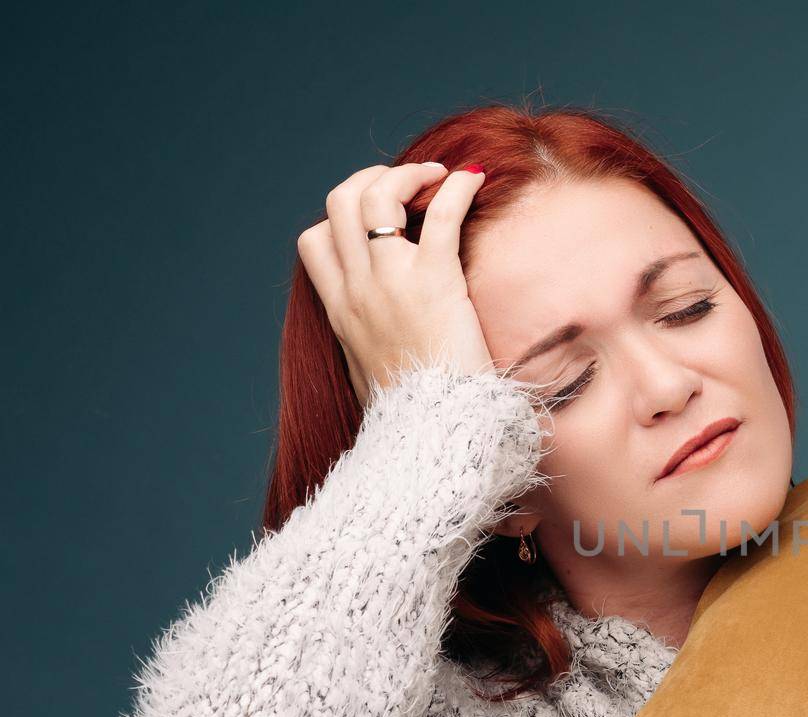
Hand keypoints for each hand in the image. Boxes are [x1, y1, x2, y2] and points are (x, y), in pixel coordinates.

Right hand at [296, 161, 495, 405]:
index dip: (342, 219)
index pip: (315, 242)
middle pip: (339, 204)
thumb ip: (369, 353)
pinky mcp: (435, 283)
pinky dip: (457, 188)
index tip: (378, 219)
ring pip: (375, 194)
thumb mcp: (372, 380)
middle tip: (410, 183)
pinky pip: (440, 216)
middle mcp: (357, 291)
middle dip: (371, 179)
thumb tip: (380, 354)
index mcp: (341, 312)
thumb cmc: (415, 416)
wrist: (434, 436)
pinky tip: (475, 178)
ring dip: (407, 174)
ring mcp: (391, 283)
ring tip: (440, 175)